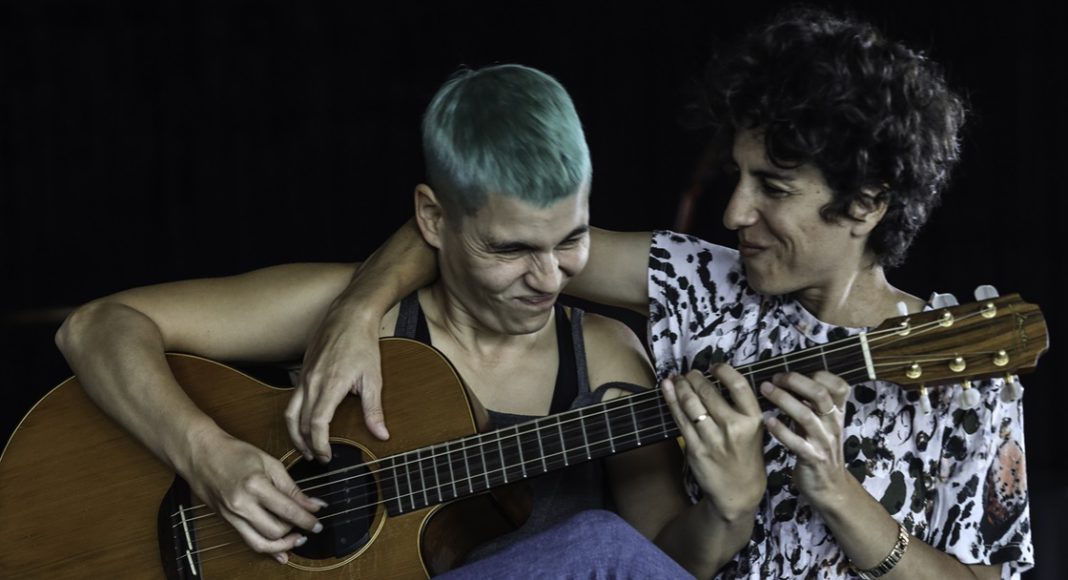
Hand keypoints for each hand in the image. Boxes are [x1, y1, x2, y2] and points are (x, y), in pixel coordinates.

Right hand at [186, 432, 323, 563]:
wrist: (201, 455)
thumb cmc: (234, 453)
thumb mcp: (269, 463)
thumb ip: (291, 488)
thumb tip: (312, 504)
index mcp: (254, 485)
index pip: (287, 510)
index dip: (306, 519)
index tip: (318, 522)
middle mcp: (241, 505)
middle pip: (275, 531)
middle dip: (296, 530)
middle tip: (308, 524)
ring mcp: (232, 516)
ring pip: (260, 544)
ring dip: (282, 546)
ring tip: (297, 539)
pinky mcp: (227, 522)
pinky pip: (248, 542)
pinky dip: (267, 549)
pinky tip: (280, 552)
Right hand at [287, 302, 388, 463]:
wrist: (350, 314)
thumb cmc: (363, 343)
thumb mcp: (374, 378)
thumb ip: (374, 409)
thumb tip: (381, 434)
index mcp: (330, 385)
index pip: (316, 424)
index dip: (320, 444)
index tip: (327, 457)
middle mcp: (312, 382)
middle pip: (300, 423)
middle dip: (307, 445)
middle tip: (319, 458)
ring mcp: (304, 376)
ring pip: (290, 412)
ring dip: (295, 434)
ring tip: (306, 448)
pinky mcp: (303, 370)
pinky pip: (292, 399)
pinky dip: (295, 417)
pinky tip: (305, 423)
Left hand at [662, 366, 765, 519]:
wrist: (737, 493)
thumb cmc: (747, 459)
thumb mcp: (755, 433)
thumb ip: (741, 410)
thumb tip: (718, 381)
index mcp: (753, 421)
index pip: (738, 386)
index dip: (723, 370)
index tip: (714, 366)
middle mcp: (733, 429)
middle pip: (708, 392)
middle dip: (695, 377)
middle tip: (690, 373)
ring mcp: (712, 439)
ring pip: (691, 404)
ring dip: (681, 386)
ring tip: (677, 378)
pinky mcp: (694, 449)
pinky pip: (679, 419)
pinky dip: (671, 400)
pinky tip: (666, 388)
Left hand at [759, 371, 850, 507]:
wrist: (829, 487)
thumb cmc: (820, 449)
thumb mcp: (821, 424)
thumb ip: (811, 405)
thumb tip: (789, 379)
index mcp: (837, 413)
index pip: (839, 386)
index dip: (820, 375)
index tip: (795, 371)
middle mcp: (833, 425)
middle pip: (820, 395)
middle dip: (795, 381)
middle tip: (774, 377)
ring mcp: (823, 442)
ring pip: (806, 416)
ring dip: (783, 400)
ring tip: (765, 390)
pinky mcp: (812, 459)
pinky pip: (796, 442)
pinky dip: (781, 430)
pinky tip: (767, 421)